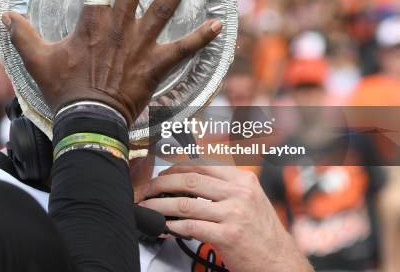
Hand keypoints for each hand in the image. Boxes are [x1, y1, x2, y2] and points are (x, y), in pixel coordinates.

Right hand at [2, 0, 220, 124]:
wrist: (89, 119)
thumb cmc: (65, 90)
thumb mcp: (37, 60)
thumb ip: (22, 35)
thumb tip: (5, 15)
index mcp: (92, 23)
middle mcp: (119, 27)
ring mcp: (140, 45)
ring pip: (163, 9)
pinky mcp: (156, 65)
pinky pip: (183, 49)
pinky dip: (201, 38)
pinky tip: (218, 25)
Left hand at [138, 165, 312, 271]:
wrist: (280, 261)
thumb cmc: (262, 233)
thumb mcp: (249, 199)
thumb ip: (223, 187)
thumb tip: (187, 181)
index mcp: (243, 180)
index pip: (201, 164)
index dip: (175, 168)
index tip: (161, 174)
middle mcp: (239, 193)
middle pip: (189, 180)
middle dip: (160, 184)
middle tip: (146, 190)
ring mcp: (234, 213)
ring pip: (185, 203)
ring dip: (159, 205)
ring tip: (148, 207)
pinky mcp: (228, 235)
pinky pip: (191, 226)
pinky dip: (173, 225)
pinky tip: (166, 226)